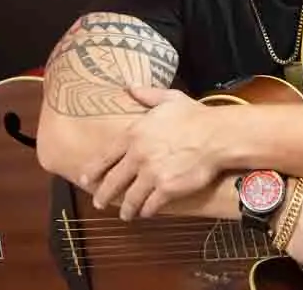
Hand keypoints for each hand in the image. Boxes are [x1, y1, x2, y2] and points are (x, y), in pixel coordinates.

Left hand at [79, 85, 223, 219]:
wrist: (217, 136)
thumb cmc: (195, 116)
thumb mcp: (169, 99)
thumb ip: (146, 95)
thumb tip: (130, 87)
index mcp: (134, 134)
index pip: (106, 156)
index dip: (94, 170)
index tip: (86, 180)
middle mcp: (138, 156)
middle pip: (113, 181)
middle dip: (103, 194)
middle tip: (99, 202)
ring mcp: (151, 174)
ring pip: (130, 197)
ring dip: (126, 208)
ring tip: (125, 214)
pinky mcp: (166, 189)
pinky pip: (150, 205)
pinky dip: (146, 211)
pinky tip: (145, 213)